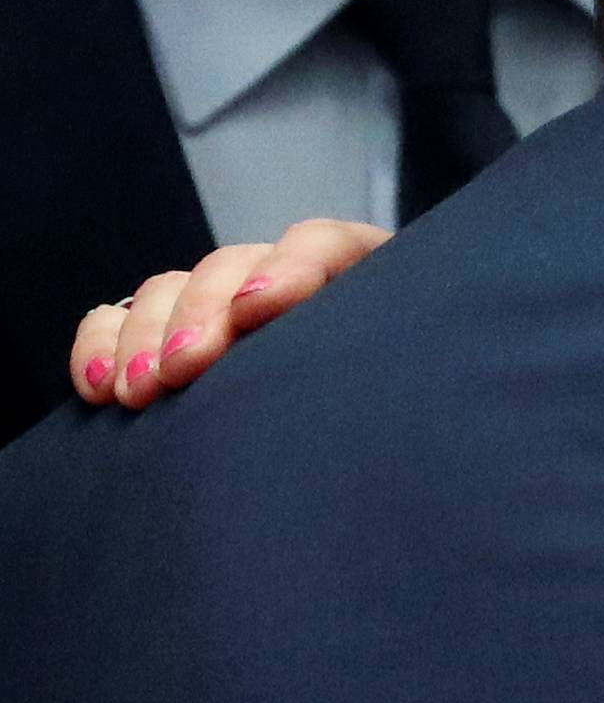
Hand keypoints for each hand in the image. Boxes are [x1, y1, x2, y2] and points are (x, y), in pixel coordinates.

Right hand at [69, 219, 392, 409]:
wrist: (377, 457)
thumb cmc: (400, 420)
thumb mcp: (407, 388)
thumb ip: (393, 374)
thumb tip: (385, 390)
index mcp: (364, 283)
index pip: (326, 245)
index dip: (291, 267)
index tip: (258, 308)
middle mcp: (288, 284)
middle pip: (234, 266)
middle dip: (202, 311)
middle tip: (183, 367)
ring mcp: (224, 306)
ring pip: (173, 289)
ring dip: (148, 335)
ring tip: (140, 390)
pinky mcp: (171, 336)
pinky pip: (121, 319)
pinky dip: (102, 344)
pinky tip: (98, 388)